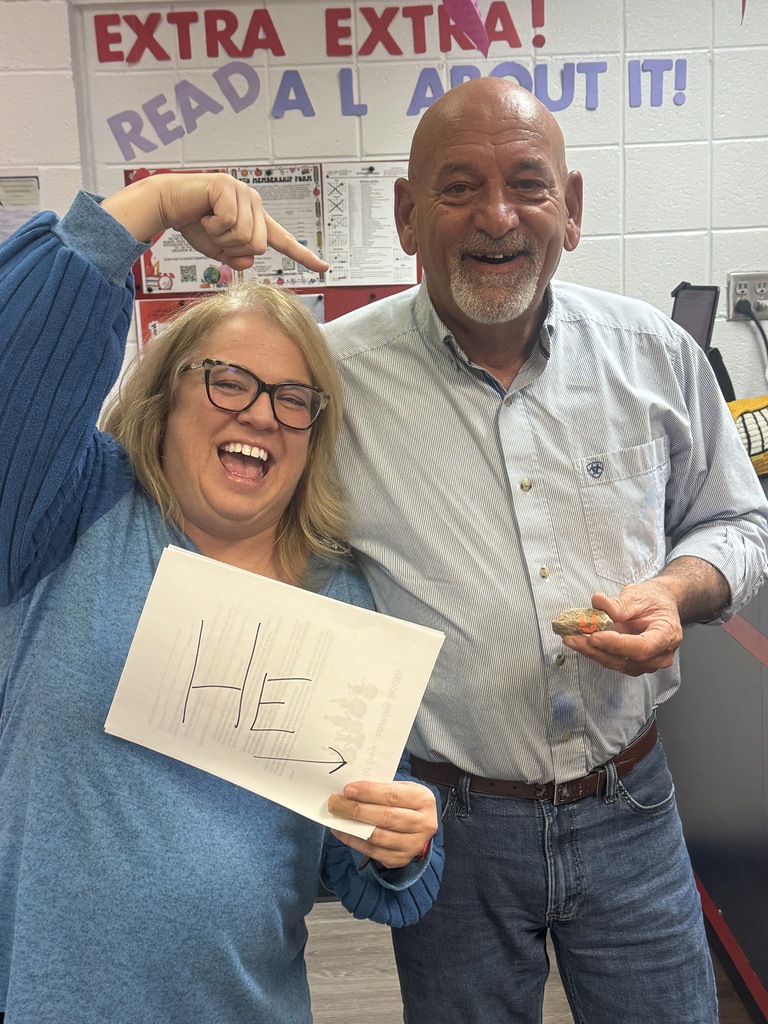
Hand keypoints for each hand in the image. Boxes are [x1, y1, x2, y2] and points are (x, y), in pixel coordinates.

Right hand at [100, 172, 328, 272]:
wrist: (168, 204)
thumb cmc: (194, 223)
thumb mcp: (220, 250)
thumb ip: (237, 258)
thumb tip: (249, 261)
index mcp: (256, 219)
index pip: (283, 240)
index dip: (303, 255)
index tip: (324, 267)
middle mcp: (254, 203)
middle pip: (258, 246)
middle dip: (232, 247)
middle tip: (215, 232)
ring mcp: (243, 192)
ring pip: (245, 236)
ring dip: (220, 236)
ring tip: (208, 221)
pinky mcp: (229, 186)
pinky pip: (229, 222)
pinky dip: (212, 225)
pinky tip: (204, 212)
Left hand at [327, 780, 437, 869]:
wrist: (421, 827)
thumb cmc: (407, 803)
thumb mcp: (403, 789)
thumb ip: (382, 789)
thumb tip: (351, 790)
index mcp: (424, 800)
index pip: (393, 795)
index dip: (369, 793)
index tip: (348, 790)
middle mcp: (423, 824)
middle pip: (386, 817)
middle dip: (358, 810)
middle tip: (337, 804)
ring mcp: (413, 845)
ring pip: (378, 837)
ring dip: (353, 827)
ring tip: (336, 817)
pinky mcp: (400, 859)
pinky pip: (373, 852)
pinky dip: (354, 841)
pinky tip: (342, 831)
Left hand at [560, 580, 683, 675]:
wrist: (659, 605)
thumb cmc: (653, 600)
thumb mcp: (638, 595)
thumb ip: (619, 603)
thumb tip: (598, 602)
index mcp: (667, 635)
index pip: (642, 647)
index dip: (617, 644)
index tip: (595, 636)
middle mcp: (659, 655)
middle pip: (626, 660)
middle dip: (596, 650)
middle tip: (573, 638)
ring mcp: (646, 663)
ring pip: (616, 663)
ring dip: (591, 652)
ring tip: (571, 638)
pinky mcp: (632, 664)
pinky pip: (611, 661)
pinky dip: (594, 652)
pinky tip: (579, 642)